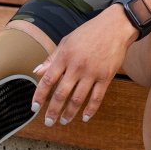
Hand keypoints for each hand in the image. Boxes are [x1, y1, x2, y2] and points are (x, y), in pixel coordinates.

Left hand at [31, 6, 136, 126]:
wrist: (115, 27)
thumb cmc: (89, 33)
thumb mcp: (67, 41)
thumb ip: (52, 58)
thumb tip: (37, 72)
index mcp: (64, 56)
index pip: (47, 80)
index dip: (39, 96)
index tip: (34, 108)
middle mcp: (77, 66)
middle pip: (61, 94)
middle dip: (53, 111)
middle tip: (48, 122)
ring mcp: (92, 72)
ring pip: (78, 99)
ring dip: (70, 113)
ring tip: (64, 121)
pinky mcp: (106, 76)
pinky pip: (97, 97)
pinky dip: (90, 110)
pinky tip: (84, 117)